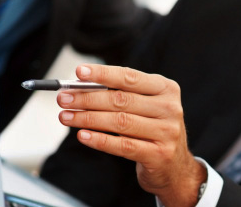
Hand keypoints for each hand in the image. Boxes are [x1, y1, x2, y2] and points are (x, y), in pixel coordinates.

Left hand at [56, 64, 205, 206]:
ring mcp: (166, 132)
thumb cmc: (154, 130)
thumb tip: (82, 87)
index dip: (102, 74)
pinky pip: (122, 146)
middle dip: (87, 98)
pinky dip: (100, 140)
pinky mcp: (158, 154)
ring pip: (120, 122)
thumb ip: (121, 95)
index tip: (79, 72)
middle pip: (121, 100)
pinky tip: (83, 136)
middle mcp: (169, 108)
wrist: (175, 167)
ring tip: (66, 117)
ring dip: (88, 119)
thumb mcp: (146, 106)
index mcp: (166, 88)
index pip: (129, 77)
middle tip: (64, 98)